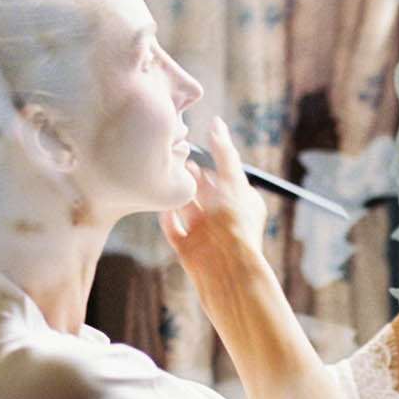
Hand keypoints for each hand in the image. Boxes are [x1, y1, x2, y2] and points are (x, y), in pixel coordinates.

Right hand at [158, 116, 267, 284]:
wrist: (229, 274)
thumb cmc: (235, 228)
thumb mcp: (232, 183)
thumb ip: (224, 153)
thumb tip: (217, 123)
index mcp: (239, 203)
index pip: (221, 175)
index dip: (206, 161)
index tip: (188, 143)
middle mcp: (222, 218)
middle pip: (201, 190)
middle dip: (187, 174)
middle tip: (170, 156)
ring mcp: (204, 235)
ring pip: (185, 207)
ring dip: (174, 193)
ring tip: (161, 174)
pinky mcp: (188, 250)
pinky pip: (173, 230)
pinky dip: (166, 218)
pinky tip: (159, 205)